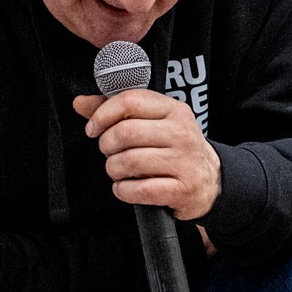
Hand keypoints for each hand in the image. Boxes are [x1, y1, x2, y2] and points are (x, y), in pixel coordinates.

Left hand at [71, 89, 220, 221]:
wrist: (211, 182)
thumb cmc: (175, 150)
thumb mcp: (154, 123)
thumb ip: (117, 112)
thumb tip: (80, 103)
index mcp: (174, 110)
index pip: (130, 100)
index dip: (102, 115)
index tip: (93, 129)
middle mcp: (181, 133)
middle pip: (125, 133)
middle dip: (107, 146)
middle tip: (109, 153)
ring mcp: (184, 162)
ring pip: (130, 161)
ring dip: (113, 169)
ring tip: (118, 171)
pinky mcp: (182, 189)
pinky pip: (140, 190)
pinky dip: (123, 191)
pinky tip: (125, 188)